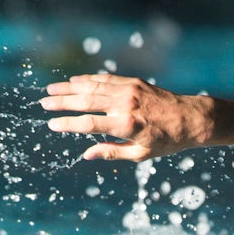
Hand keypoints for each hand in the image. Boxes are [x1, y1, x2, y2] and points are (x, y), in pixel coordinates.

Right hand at [40, 73, 211, 161]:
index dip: (68, 124)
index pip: (88, 124)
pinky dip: (89, 79)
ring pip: (93, 86)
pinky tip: (74, 81)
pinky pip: (106, 79)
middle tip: (43, 103)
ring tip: (51, 89)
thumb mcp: (141, 154)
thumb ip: (112, 152)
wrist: (191, 118)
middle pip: (86, 101)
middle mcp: (126, 105)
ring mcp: (130, 91)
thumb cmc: (167, 141)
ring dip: (70, 87)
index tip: (52, 124)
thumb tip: (87, 155)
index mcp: (126, 125)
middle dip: (62, 102)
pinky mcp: (134, 82)